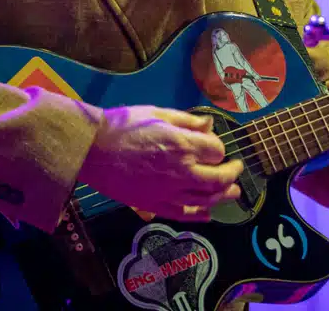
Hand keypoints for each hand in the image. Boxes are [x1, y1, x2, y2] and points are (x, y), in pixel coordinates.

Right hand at [77, 106, 243, 221]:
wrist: (92, 149)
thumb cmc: (124, 125)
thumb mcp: (158, 113)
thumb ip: (188, 121)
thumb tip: (210, 124)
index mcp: (183, 145)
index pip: (216, 150)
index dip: (218, 147)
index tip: (213, 144)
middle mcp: (181, 171)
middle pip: (218, 178)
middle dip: (232, 174)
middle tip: (236, 169)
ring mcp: (168, 191)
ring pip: (206, 199)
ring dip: (223, 196)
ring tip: (232, 192)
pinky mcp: (154, 205)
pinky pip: (182, 213)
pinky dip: (199, 215)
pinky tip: (208, 214)